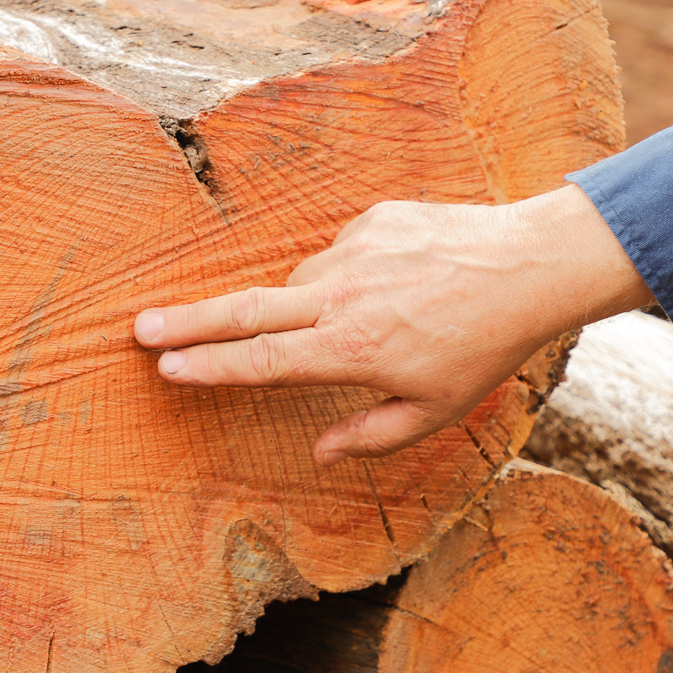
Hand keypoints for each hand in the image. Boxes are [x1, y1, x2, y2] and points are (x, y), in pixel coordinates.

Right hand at [133, 184, 653, 465]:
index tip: (165, 366)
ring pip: (301, 285)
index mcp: (349, 351)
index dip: (207, 366)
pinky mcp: (372, 219)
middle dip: (188, 321)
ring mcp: (353, 252)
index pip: (260, 361)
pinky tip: (396, 287)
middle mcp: (341, 298)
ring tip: (369, 321)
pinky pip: (340, 253)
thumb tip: (317, 453)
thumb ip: (369, 436)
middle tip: (141, 326)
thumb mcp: (433, 411)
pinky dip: (350, 275)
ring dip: (306, 306)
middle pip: (245, 311)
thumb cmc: (484, 348)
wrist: (531, 266)